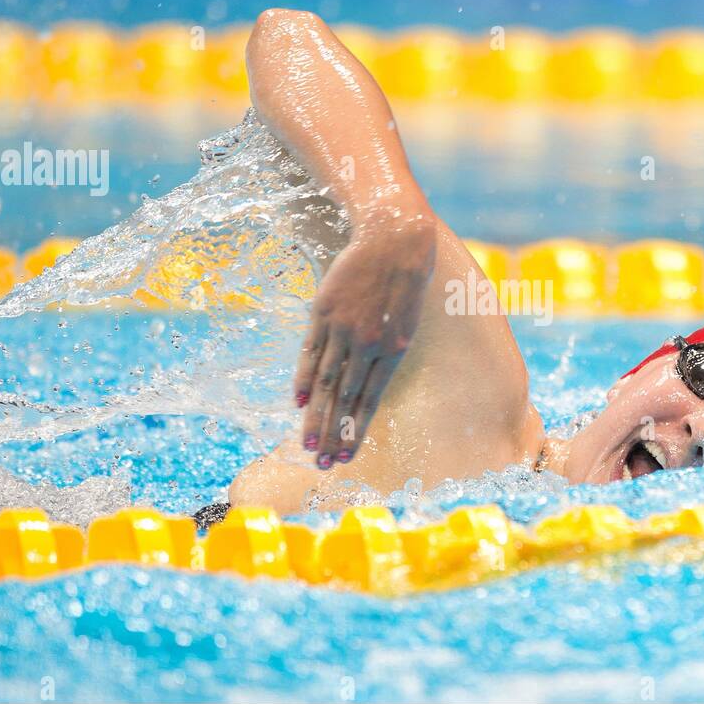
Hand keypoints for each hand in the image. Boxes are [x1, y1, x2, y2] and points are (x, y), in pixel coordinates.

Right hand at [294, 213, 436, 467]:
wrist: (392, 238)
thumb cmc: (404, 279)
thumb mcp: (406, 319)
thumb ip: (387, 349)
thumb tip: (366, 376)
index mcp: (394, 350)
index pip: (370, 401)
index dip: (355, 430)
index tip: (346, 457)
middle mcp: (368, 345)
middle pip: (344, 398)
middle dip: (333, 434)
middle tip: (322, 465)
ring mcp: (344, 329)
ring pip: (325, 381)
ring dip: (315, 416)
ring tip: (307, 445)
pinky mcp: (325, 312)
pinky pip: (310, 352)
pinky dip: (303, 379)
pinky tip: (297, 403)